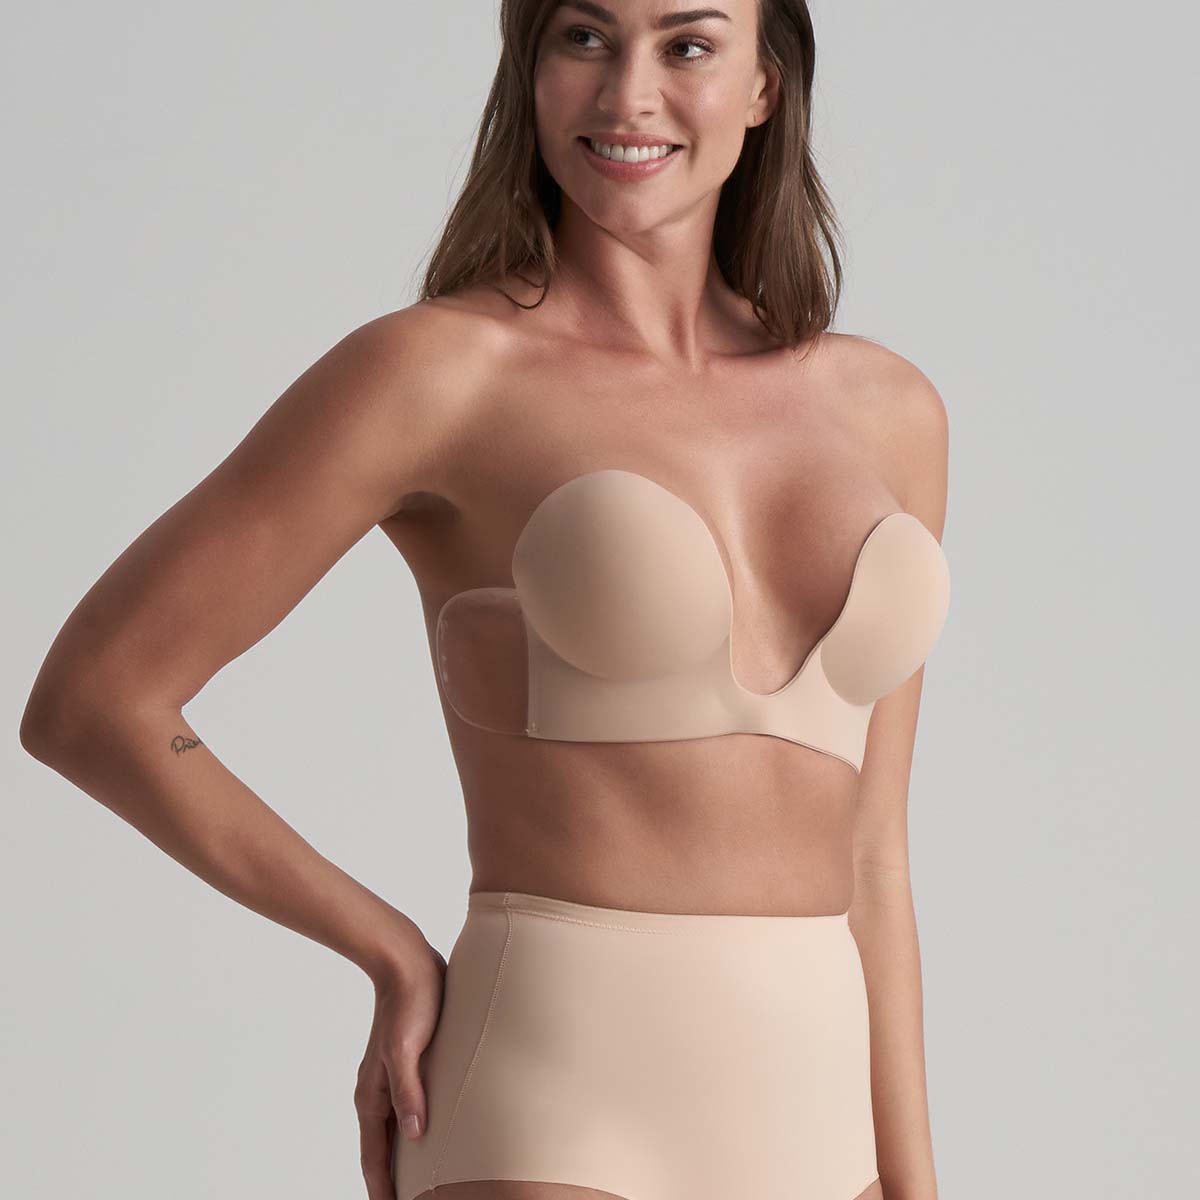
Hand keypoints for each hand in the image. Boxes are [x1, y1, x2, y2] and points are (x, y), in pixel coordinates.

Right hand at [354, 932, 447, 1199]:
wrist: (406, 962)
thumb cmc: (412, 1001)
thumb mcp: (407, 1047)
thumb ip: (408, 1090)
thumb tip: (413, 1135)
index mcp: (372, 1096)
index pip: (375, 1159)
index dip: (383, 1190)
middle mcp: (377, 1093)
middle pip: (382, 1152)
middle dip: (391, 1182)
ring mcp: (390, 1080)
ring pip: (394, 1132)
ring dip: (401, 1159)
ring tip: (418, 1183)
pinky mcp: (405, 1066)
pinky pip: (406, 1110)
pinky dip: (412, 1131)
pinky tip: (427, 1135)